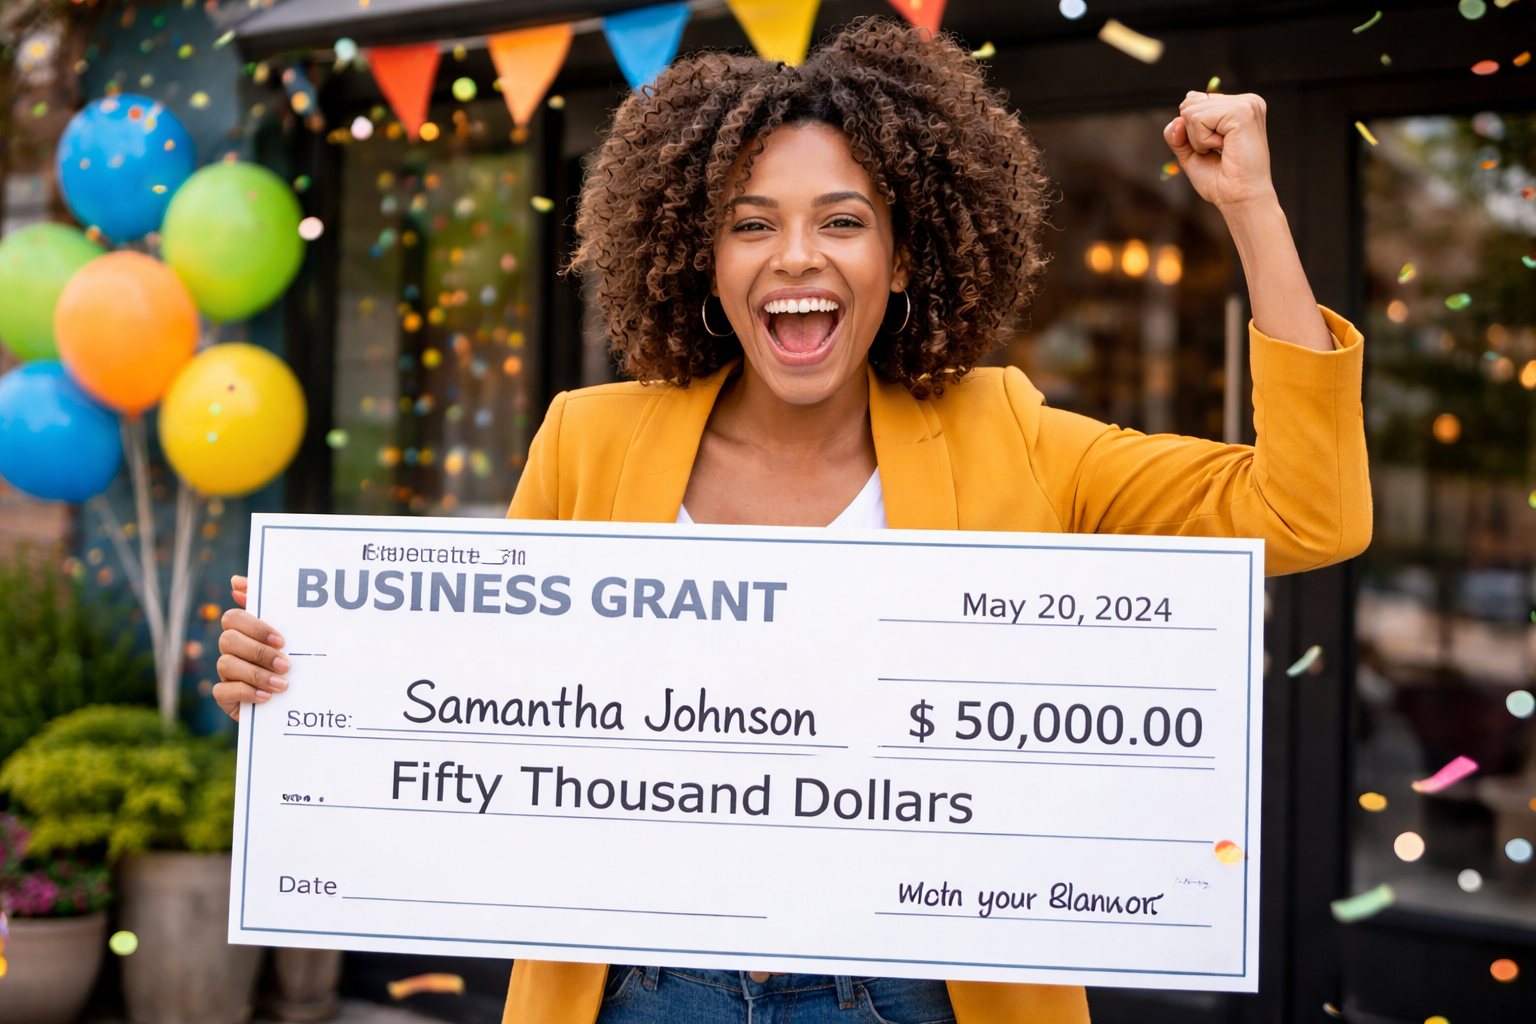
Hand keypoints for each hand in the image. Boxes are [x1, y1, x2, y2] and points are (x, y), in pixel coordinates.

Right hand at [212, 575, 287, 721]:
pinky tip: (266, 697)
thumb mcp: (291, 634)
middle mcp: (231, 649)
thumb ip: (270, 605)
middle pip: (228, 640)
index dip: (255, 627)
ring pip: (226, 664)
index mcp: (244, 631)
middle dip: (259, 652)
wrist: (298, 698)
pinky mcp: (225, 696)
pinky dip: (246, 692)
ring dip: (257, 674)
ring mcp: (226, 672)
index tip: (281, 640)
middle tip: (286, 665)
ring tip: (282, 684)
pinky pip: (222, 691)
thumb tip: (236, 582)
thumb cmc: (293, 659)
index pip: (234, 617)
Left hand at [1164, 91, 1275, 211]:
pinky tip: (1223, 148)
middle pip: (1189, 103)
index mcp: (1238, 105)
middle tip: (1217, 151)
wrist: (1239, 198)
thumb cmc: (1221, 180)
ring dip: (1198, 139)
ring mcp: (1246, 104)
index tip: (1213, 148)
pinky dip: (1202, 140)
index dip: (1191, 130)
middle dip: (1193, 134)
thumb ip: (1178, 135)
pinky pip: (1198, 118)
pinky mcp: (1242, 112)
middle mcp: (1246, 100)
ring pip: (1191, 111)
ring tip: (1222, 151)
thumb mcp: (1191, 153)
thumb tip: (1176, 121)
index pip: (1193, 100)